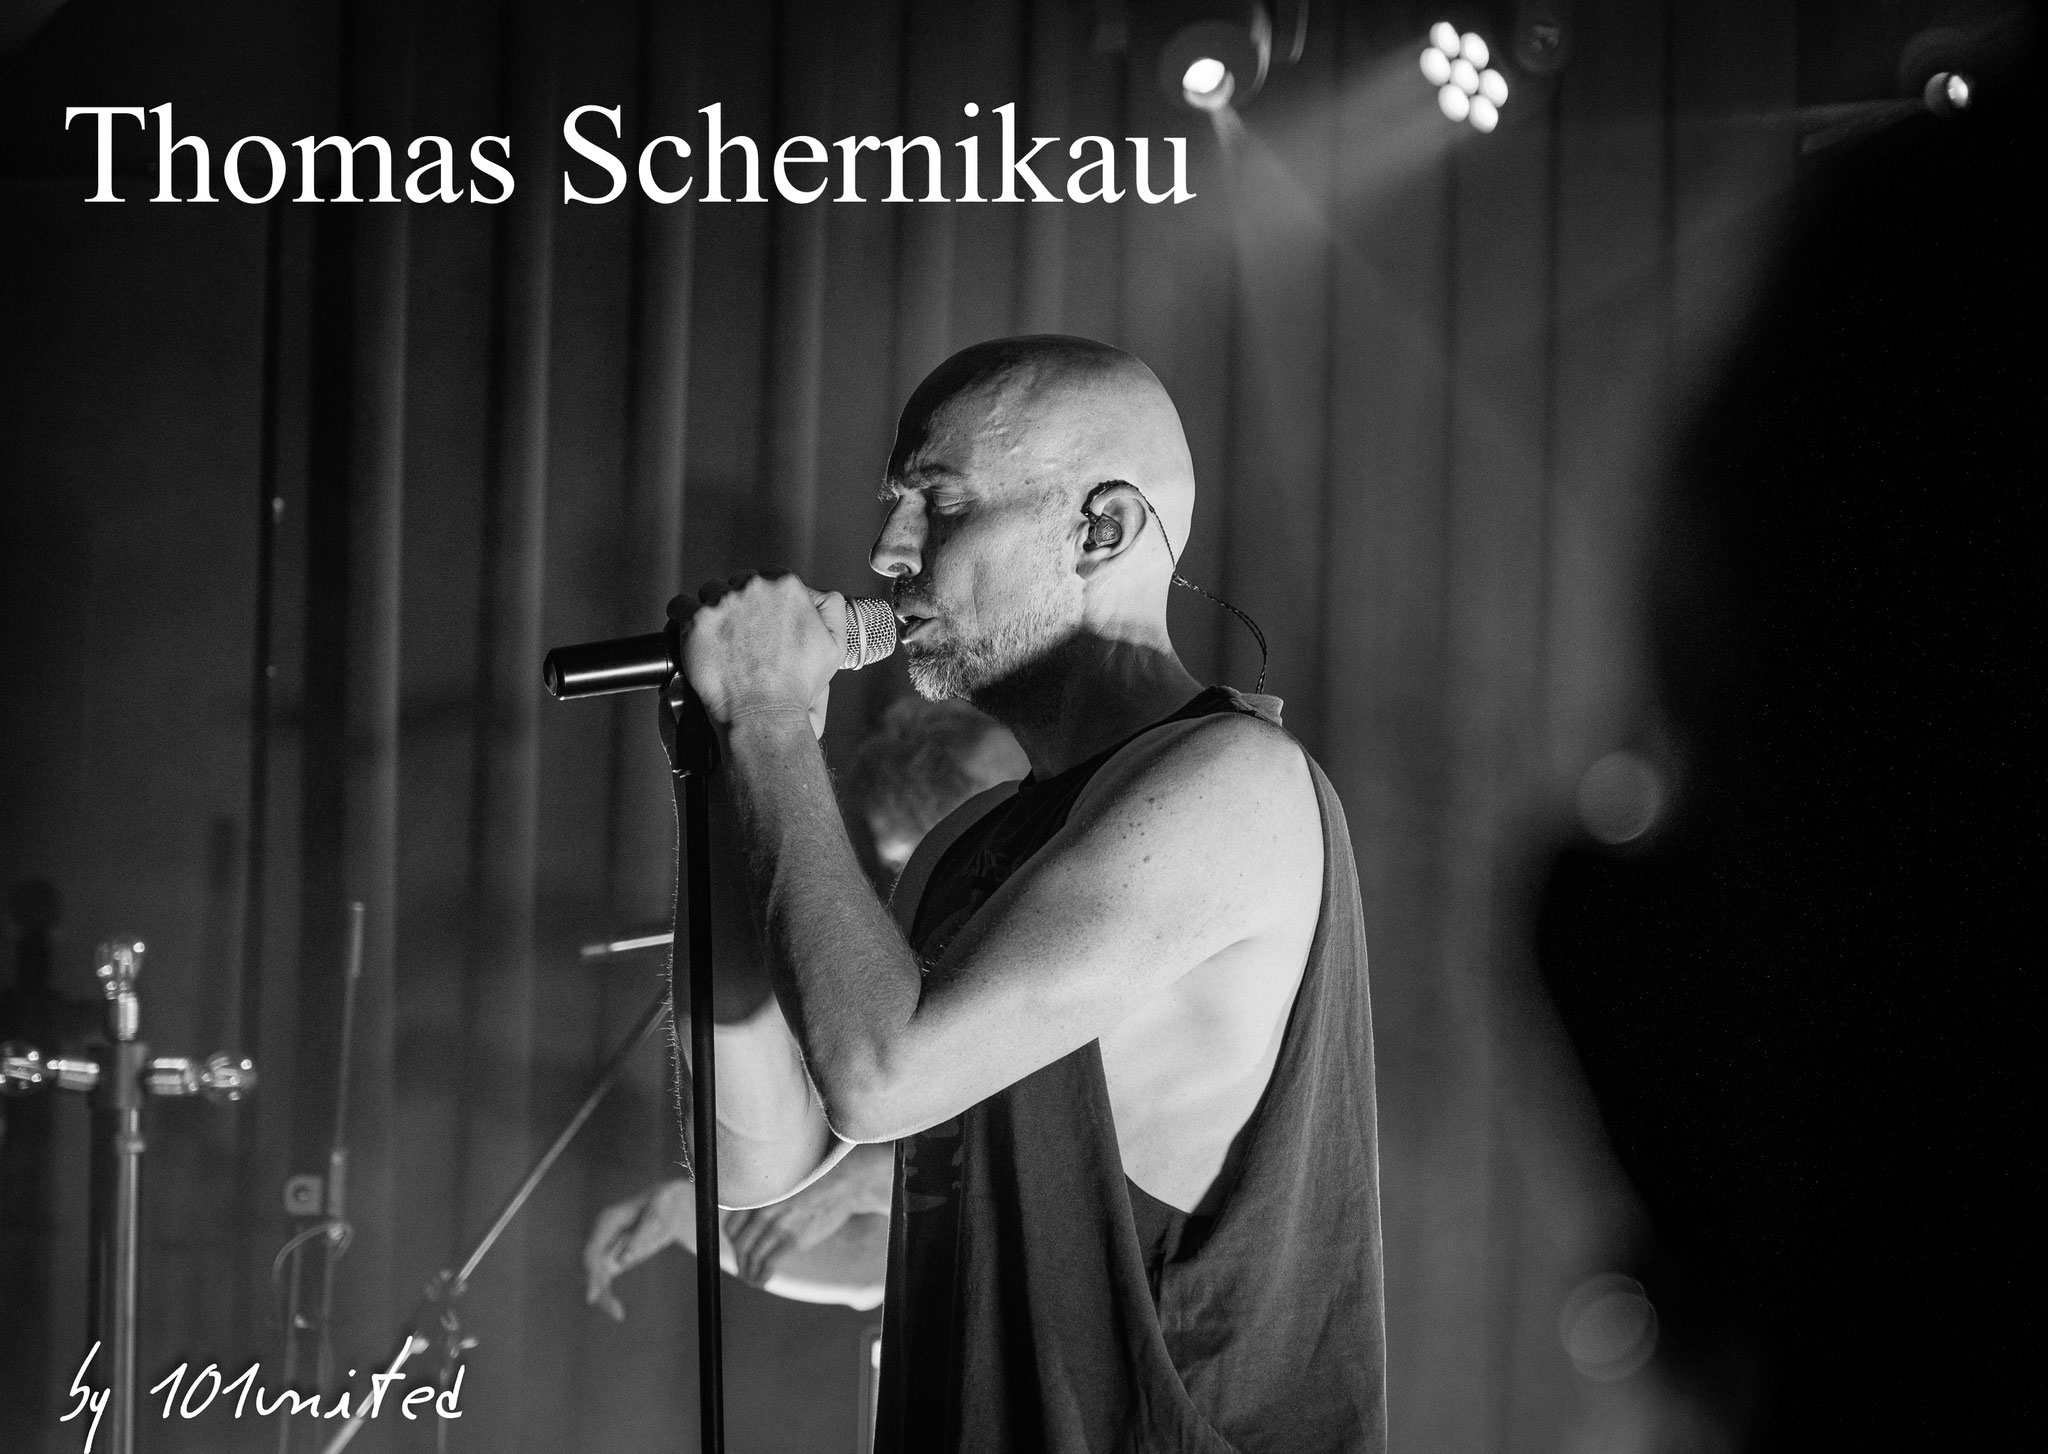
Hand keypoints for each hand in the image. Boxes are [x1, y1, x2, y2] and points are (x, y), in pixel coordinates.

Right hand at [583, 1179, 689, 1321]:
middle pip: (590, 1266)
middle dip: (597, 1288)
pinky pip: (604, 1280)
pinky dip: (607, 1295)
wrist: (669, 1202)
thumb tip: (623, 1261)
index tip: (592, 1296)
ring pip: (594, 1276)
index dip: (591, 1273)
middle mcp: (601, 1235)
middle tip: (614, 1309)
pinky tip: (617, 1310)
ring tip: (617, 1313)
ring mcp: (605, 1247)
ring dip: (603, 1296)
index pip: (592, 1250)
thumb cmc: (663, 1204)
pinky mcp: (612, 1259)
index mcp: (608, 1220)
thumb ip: (641, 1236)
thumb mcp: (658, 1214)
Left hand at [682, 573, 843, 737]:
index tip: (759, 620)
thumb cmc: (797, 685)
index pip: (765, 578)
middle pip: (736, 583)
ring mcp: (722, 602)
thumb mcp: (834, 644)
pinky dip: (682, 617)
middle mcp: (754, 587)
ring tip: (717, 637)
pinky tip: (693, 634)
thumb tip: (816, 593)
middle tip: (739, 634)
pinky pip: (679, 606)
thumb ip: (831, 608)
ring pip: (708, 592)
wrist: (764, 713)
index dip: (762, 600)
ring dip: (711, 610)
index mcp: (786, 585)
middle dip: (737, 604)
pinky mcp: (696, 621)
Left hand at [722, 1162, 872, 1287]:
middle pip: (740, 1245)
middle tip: (743, 1271)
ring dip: (748, 1273)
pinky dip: (761, 1276)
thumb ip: (765, 1202)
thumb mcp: (782, 1187)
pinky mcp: (793, 1240)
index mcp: (758, 1196)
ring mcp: (778, 1225)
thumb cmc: (814, 1185)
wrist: (841, 1186)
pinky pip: (768, 1264)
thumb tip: (752, 1224)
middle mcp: (763, 1210)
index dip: (732, 1243)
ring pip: (752, 1257)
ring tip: (751, 1280)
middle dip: (740, 1262)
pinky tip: (763, 1281)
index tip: (738, 1252)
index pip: (731, 1227)